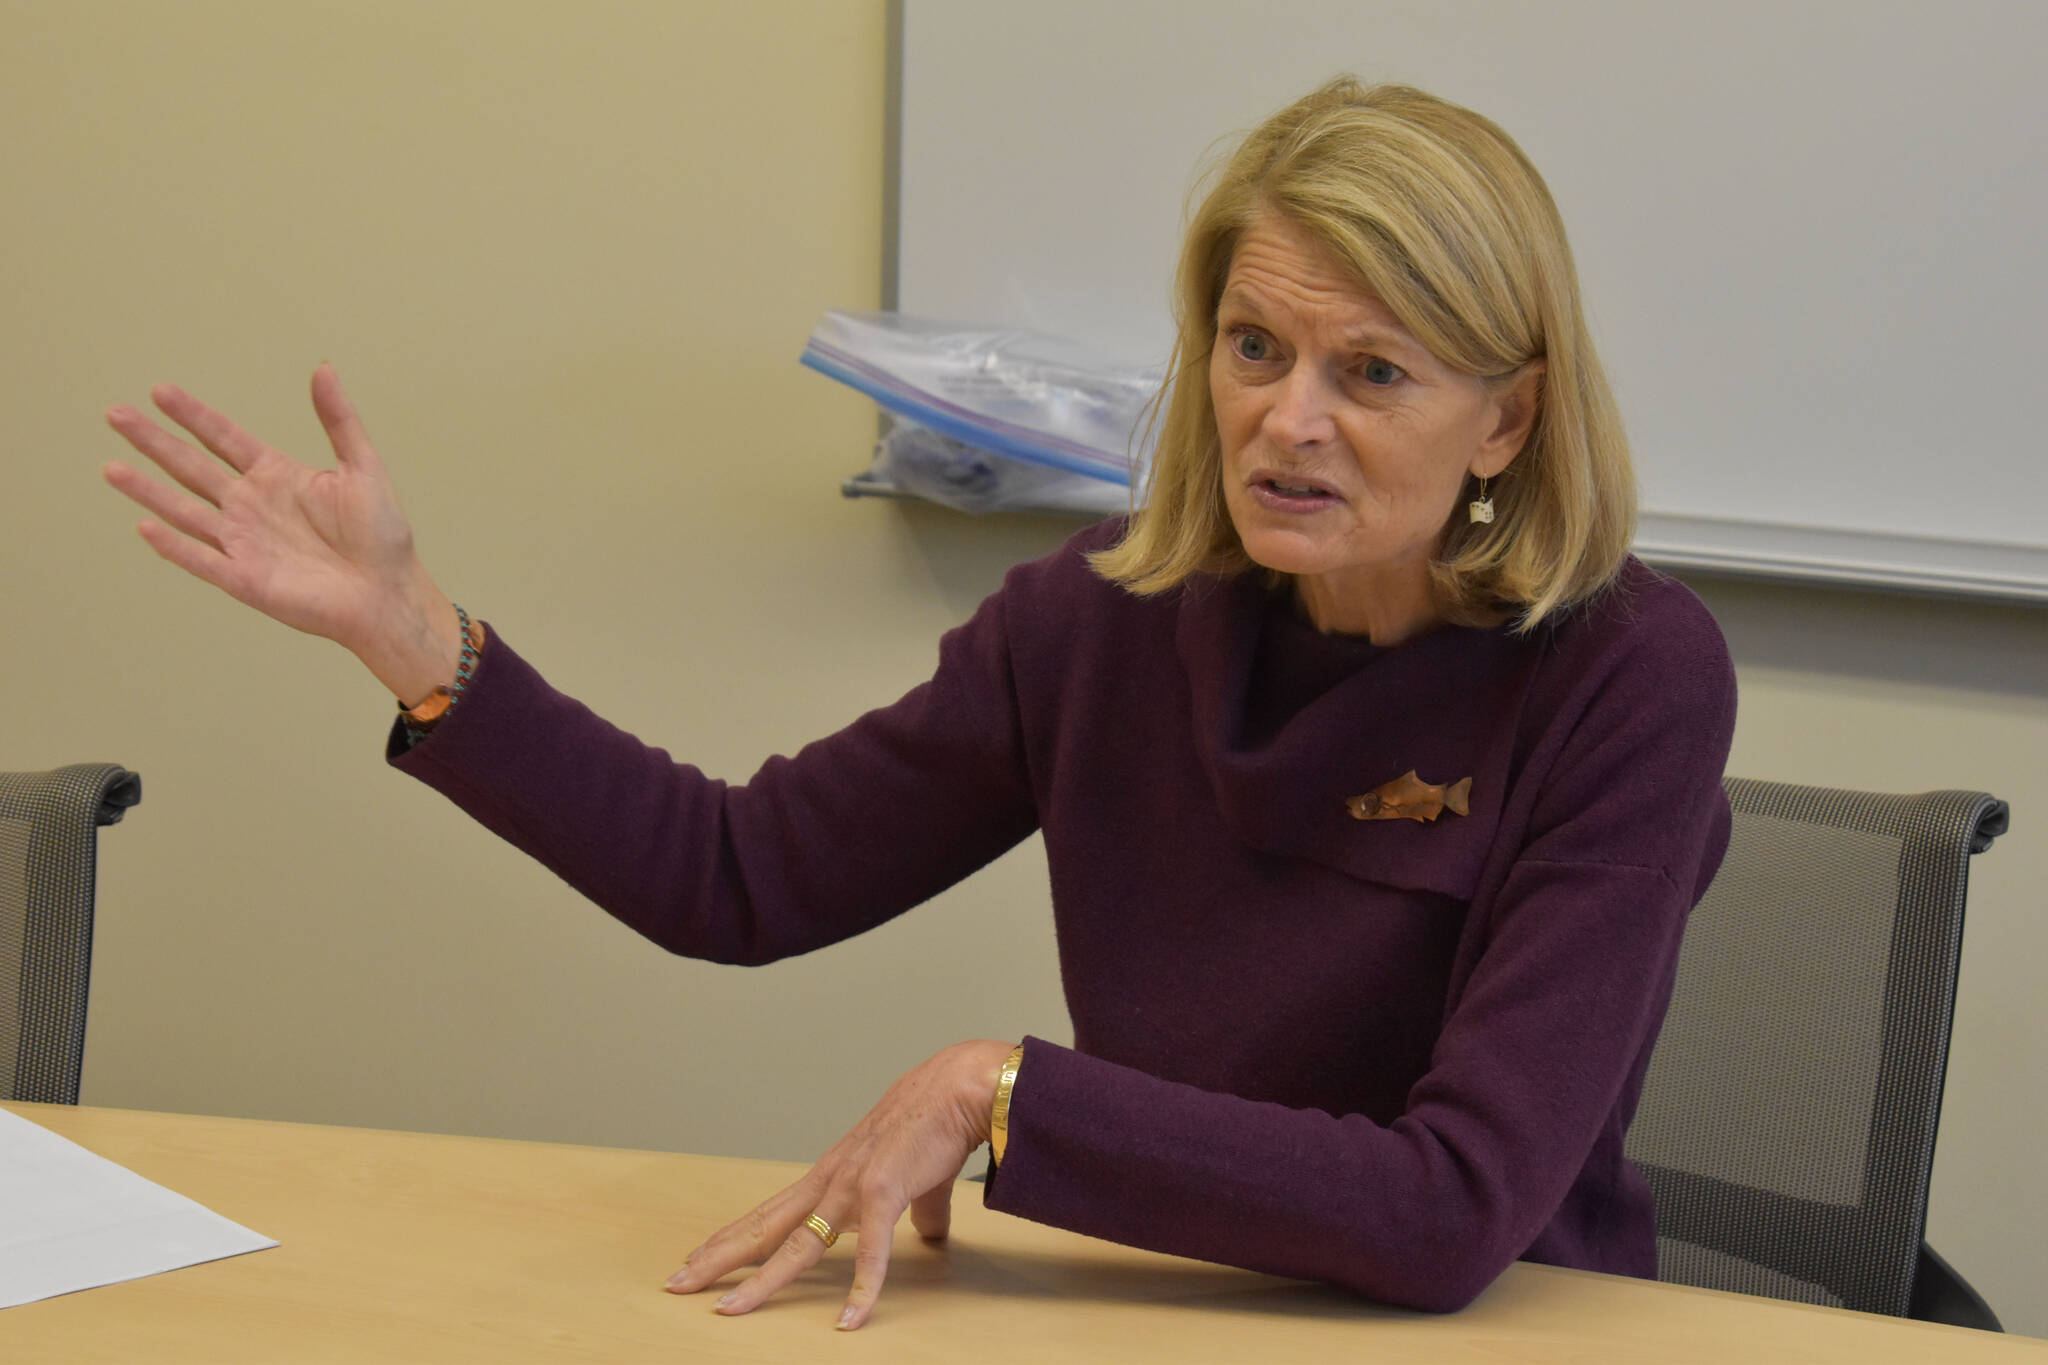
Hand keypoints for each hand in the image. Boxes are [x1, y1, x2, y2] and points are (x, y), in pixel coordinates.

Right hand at [103, 365, 461, 704]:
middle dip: (153, 441)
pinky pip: (201, 560)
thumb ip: (339, 420)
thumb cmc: (382, 535)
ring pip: (185, 511)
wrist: (388, 593)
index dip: (193, 415)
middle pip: (191, 467)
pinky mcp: (245, 579)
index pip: (223, 438)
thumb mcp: (362, 467)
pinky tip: (145, 525)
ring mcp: (244, 543)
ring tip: (111, 467)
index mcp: (276, 476)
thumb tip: (323, 368)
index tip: (160, 390)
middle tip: (116, 413)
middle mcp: (251, 506)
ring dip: (148, 491)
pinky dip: (174, 546)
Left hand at [667, 1038, 1015, 1330]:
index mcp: (830, 1177)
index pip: (768, 1214)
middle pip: (762, 1228)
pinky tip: (848, 1321)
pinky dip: (861, 1289)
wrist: (959, 1088)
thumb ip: (916, 1209)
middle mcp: (829, 1182)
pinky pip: (870, 1252)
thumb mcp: (914, 1177)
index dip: (733, 1238)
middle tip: (676, 1283)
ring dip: (760, 1281)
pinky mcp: (884, 1193)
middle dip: (717, 1259)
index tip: (700, 1258)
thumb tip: (928, 1234)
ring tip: (728, 1309)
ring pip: (796, 1245)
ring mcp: (851, 1188)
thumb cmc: (934, 1124)